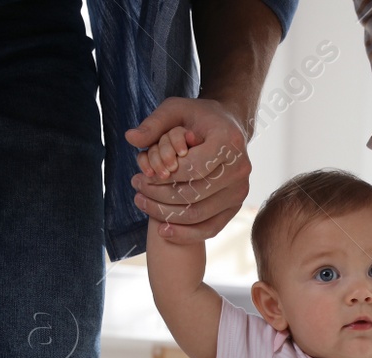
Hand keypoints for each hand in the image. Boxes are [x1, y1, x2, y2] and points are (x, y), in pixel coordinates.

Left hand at [125, 97, 250, 242]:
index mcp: (229, 142)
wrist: (228, 127)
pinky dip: (185, 234)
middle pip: (194, 194)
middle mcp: (240, 168)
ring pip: (198, 214)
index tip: (141, 175)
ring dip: (165, 214)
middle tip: (136, 187)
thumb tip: (130, 138)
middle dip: (159, 195)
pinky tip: (162, 230)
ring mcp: (240, 190)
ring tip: (142, 202)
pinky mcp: (236, 206)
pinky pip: (210, 228)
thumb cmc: (198, 118)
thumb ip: (153, 124)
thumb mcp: (175, 109)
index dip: (163, 176)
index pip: (193, 168)